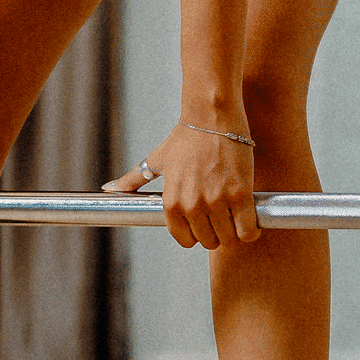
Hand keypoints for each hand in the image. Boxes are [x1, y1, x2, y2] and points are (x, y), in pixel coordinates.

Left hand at [111, 117, 257, 249]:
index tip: (204, 223)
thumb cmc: (185, 137)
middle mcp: (192, 205)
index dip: (197, 234)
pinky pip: (247, 230)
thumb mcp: (156, 160)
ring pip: (229, 239)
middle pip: (209, 241)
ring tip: (236, 214)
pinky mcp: (240, 194)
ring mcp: (216, 201)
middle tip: (222, 216)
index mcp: (172, 202)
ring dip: (234, 231)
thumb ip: (133, 179)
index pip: (185, 240)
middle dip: (217, 233)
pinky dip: (250, 229)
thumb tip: (109, 189)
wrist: (211, 117)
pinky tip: (250, 218)